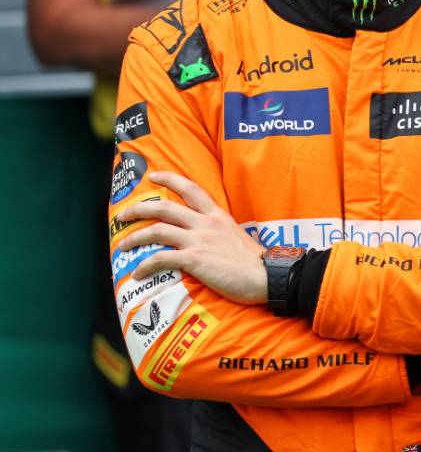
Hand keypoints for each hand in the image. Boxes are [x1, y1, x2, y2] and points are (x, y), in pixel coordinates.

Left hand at [114, 171, 266, 303]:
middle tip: (123, 214)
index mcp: (217, 215)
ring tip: (122, 246)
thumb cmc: (254, 262)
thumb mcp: (237, 235)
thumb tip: (207, 237)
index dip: (170, 179)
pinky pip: (161, 258)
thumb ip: (219, 231)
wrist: (266, 276)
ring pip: (157, 230)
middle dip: (139, 209)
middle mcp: (205, 223)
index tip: (154, 175)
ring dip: (135, 237)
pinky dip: (145, 265)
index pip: (191, 189)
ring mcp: (199, 240)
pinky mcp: (194, 259)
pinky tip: (138, 274)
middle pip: (165, 207)